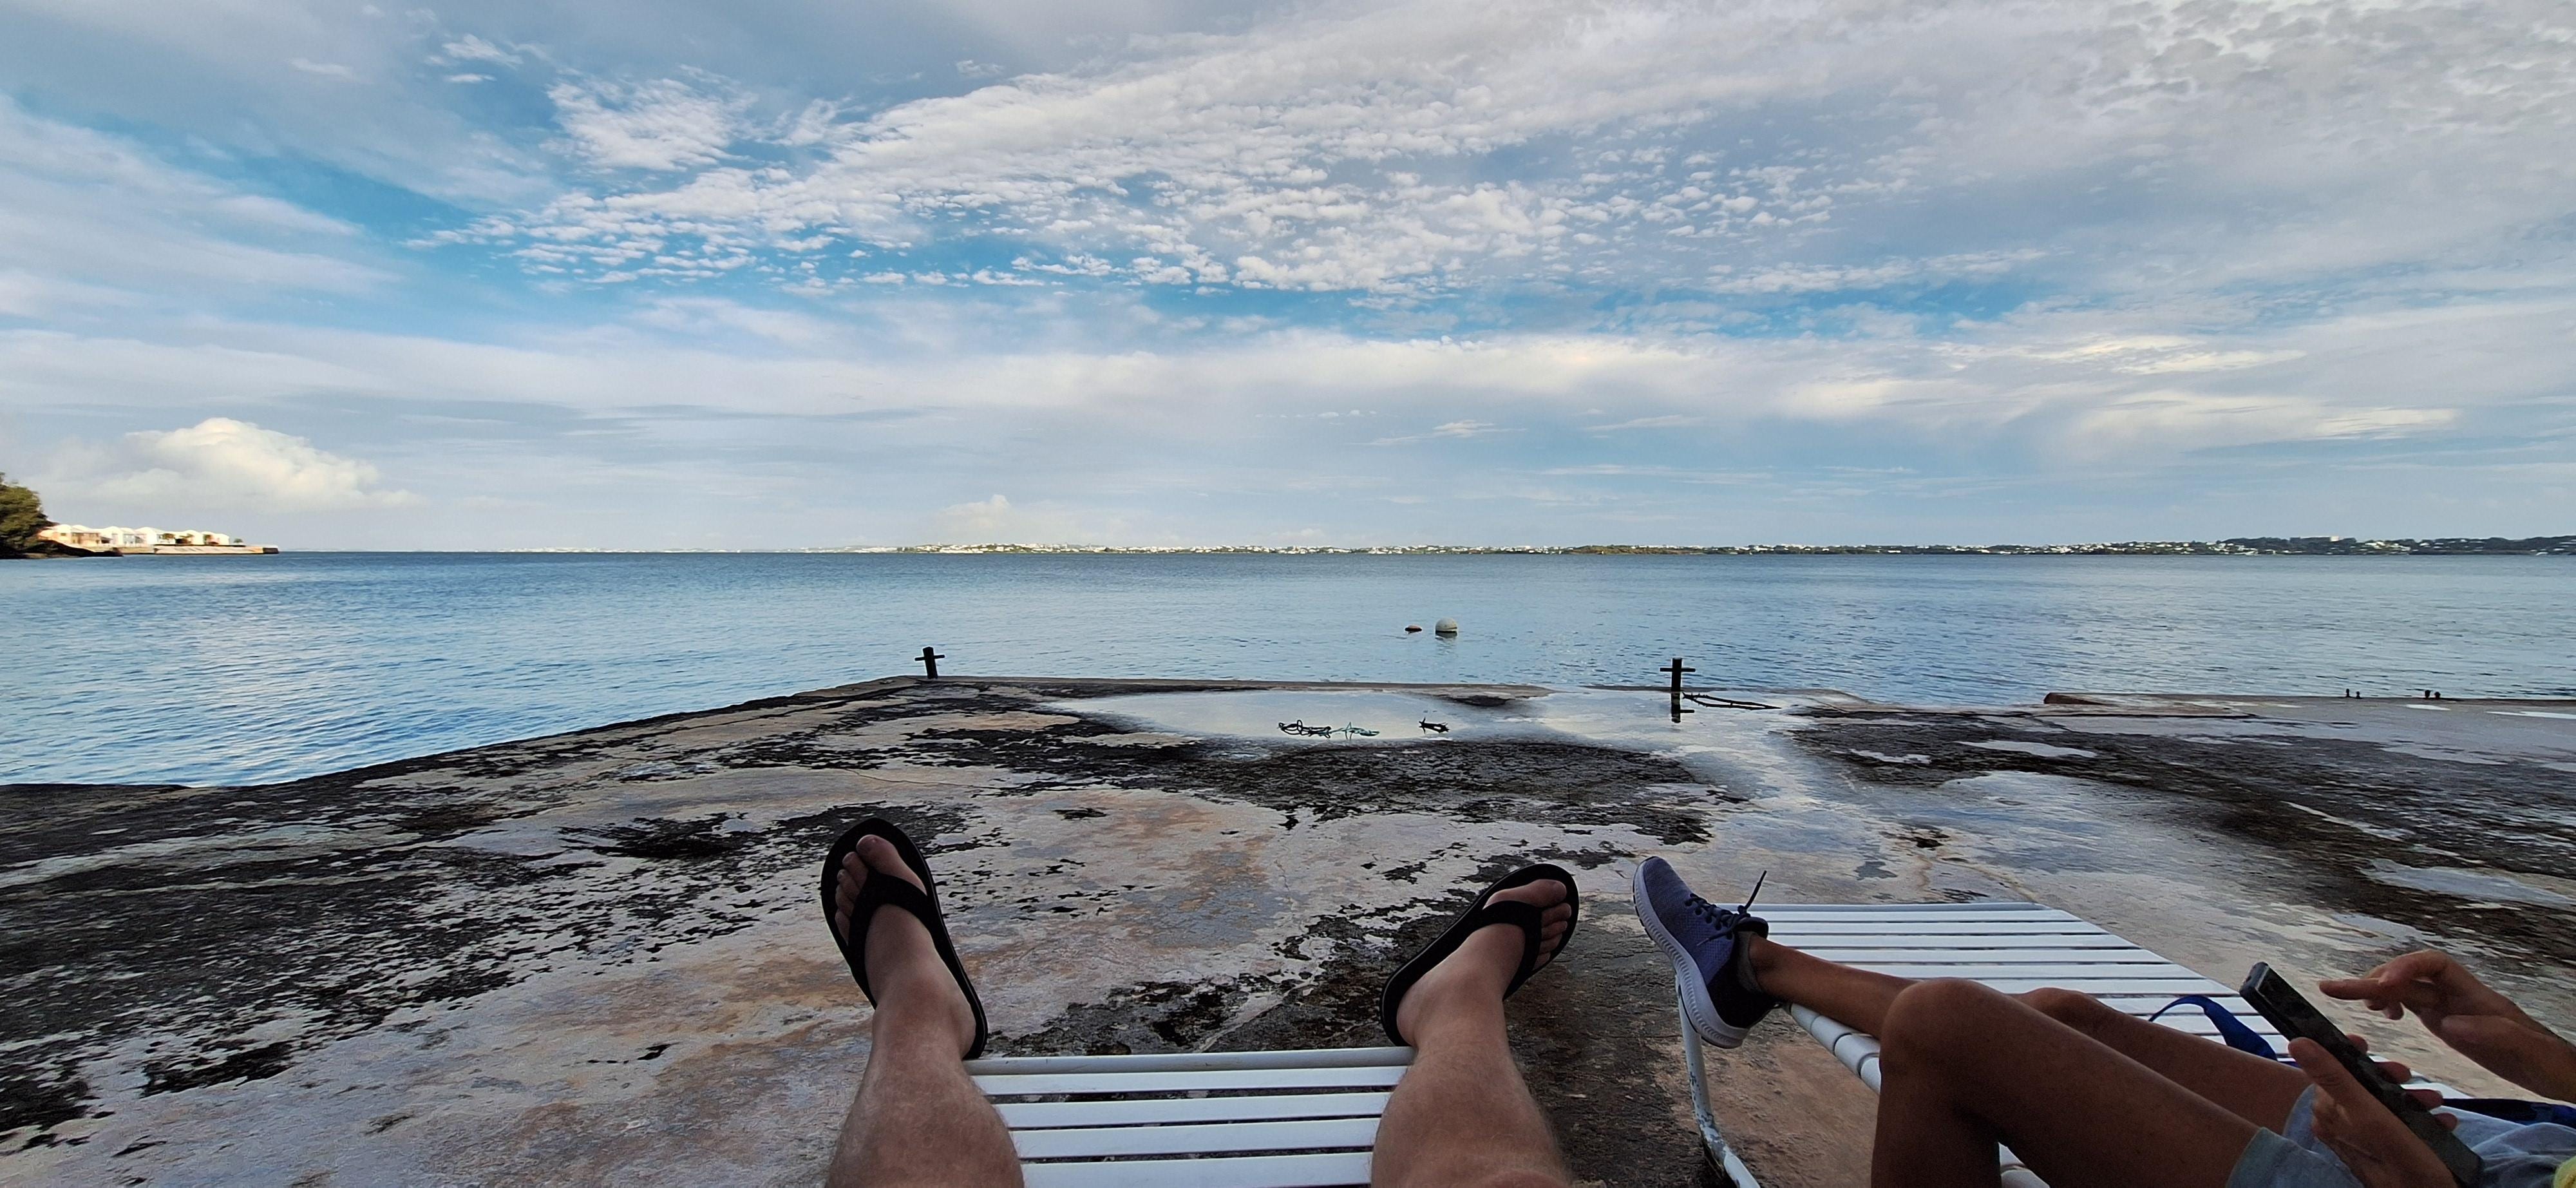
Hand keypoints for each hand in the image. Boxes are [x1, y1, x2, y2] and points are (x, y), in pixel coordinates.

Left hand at [2290, 1036, 2456, 1187]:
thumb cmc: (2402, 1161)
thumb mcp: (2370, 1114)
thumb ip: (2335, 1078)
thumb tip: (2298, 1042)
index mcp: (2329, 1114)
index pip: (2326, 1070)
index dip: (2345, 1052)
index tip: (2365, 1043)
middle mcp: (2341, 1125)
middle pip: (2359, 1084)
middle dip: (2388, 1076)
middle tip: (2409, 1075)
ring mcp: (2364, 1137)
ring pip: (2384, 1102)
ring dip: (2413, 1097)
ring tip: (2434, 1102)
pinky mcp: (2388, 1148)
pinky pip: (2401, 1124)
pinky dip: (2422, 1119)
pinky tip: (2441, 1122)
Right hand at [2320, 950, 2575, 1100]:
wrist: (2557, 1073)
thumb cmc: (2546, 1060)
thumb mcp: (2525, 1048)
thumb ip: (2491, 1032)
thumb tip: (2448, 1022)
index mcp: (2474, 995)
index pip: (2432, 964)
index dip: (2404, 968)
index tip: (2381, 987)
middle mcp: (2457, 996)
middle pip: (2408, 977)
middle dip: (2371, 979)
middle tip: (2332, 988)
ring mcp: (2451, 1008)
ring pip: (2405, 990)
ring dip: (2374, 990)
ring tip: (2347, 998)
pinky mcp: (2447, 1023)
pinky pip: (2411, 1005)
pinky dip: (2390, 1004)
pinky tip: (2383, 1015)